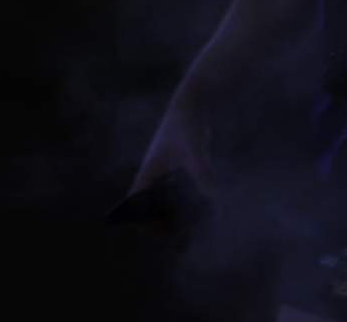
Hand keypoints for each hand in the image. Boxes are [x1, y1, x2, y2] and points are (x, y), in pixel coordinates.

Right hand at [116, 84, 216, 243]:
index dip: (142, 223)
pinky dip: (188, 207)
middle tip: (182, 240)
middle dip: (164, 227)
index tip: (160, 232)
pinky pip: (179, 196)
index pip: (134, 206)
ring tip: (194, 232)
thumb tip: (212, 200)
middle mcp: (154, 178)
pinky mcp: (180, 173)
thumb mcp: (193, 151)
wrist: (193, 106)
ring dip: (177, 219)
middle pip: (152, 211)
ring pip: (166, 205)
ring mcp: (166, 176)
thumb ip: (201, 173)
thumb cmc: (186, 126)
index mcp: (147, 174)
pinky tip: (205, 214)